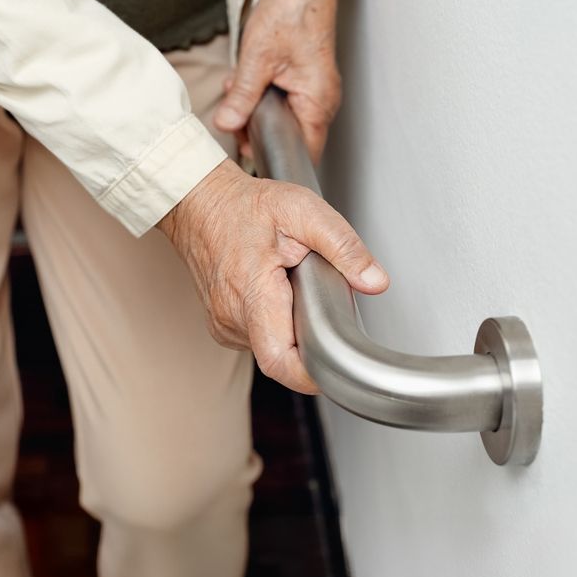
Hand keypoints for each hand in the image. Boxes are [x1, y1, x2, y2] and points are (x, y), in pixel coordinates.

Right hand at [157, 160, 388, 393]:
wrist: (201, 202)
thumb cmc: (246, 206)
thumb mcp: (304, 211)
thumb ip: (344, 247)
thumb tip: (375, 281)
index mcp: (252, 292)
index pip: (280, 361)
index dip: (312, 374)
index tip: (337, 365)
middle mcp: (232, 316)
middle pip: (284, 357)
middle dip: (311, 338)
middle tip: (317, 298)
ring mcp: (224, 325)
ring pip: (273, 349)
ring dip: (293, 329)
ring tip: (293, 288)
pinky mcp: (223, 326)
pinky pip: (260, 339)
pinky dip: (277, 323)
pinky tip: (278, 293)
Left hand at [214, 0, 340, 163]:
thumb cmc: (293, 13)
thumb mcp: (257, 59)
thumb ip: (242, 97)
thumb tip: (228, 123)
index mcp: (317, 102)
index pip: (304, 153)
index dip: (276, 157)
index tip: (251, 153)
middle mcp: (322, 101)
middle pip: (291, 137)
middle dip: (259, 129)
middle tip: (236, 119)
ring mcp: (317, 91)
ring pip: (286, 118)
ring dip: (259, 109)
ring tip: (240, 91)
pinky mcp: (308, 81)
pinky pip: (287, 101)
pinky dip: (266, 96)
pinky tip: (251, 82)